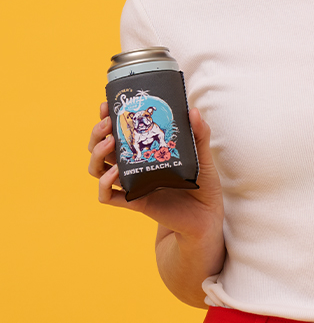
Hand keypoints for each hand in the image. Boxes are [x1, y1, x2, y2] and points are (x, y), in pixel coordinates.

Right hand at [87, 103, 223, 242]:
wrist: (206, 215)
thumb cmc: (203, 183)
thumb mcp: (202, 154)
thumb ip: (199, 133)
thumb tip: (192, 111)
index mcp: (145, 151)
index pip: (118, 133)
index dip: (107, 119)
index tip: (105, 106)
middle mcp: (134, 166)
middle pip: (101, 149)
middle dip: (97, 134)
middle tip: (108, 123)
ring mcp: (132, 184)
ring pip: (98, 170)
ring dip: (97, 155)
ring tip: (109, 143)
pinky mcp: (135, 202)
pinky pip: (108, 197)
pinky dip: (104, 185)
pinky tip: (114, 174)